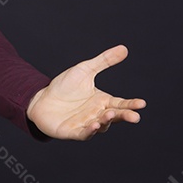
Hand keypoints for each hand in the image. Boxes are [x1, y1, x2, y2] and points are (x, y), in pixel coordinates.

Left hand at [26, 44, 144, 139]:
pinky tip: (94, 125)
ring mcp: (86, 124)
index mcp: (102, 101)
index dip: (131, 104)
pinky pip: (84, 134)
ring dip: (106, 121)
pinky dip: (90, 131)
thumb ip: (104, 61)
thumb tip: (124, 48)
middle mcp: (97, 114)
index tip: (142, 103)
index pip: (120, 103)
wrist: (40, 99)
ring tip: (109, 114)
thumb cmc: (64, 86)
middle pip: (115, 116)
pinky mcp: (73, 132)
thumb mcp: (85, 70)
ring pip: (101, 126)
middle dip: (124, 116)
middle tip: (135, 117)